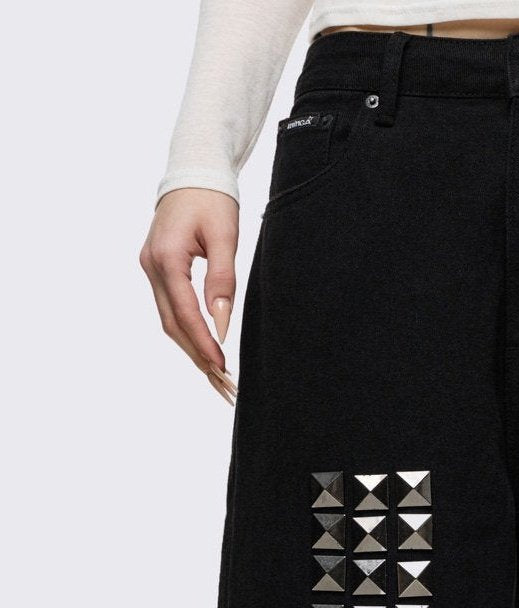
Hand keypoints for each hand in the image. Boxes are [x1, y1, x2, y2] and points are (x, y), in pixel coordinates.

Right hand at [140, 189, 239, 402]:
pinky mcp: (156, 268)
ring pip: (168, 320)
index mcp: (166, 257)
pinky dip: (186, 331)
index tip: (223, 366)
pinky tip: (204, 349)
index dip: (203, 343)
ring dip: (191, 348)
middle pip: (172, 324)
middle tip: (223, 384)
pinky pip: (169, 308)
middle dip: (197, 356)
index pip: (184, 312)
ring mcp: (150, 267)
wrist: (193, 171)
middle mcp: (151, 265)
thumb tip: (221, 323)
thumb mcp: (225, 236)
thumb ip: (222, 280)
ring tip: (216, 375)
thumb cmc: (212, 198)